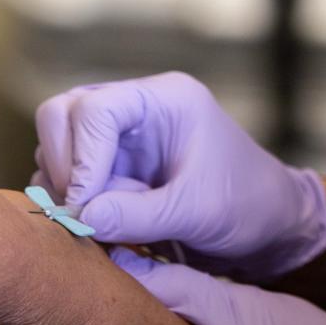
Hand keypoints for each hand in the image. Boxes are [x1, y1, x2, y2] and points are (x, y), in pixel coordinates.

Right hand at [32, 71, 325, 278]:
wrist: (266, 224)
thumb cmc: (246, 205)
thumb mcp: (197, 212)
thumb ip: (138, 214)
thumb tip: (79, 215)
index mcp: (167, 99)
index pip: (96, 109)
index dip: (80, 158)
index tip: (83, 206)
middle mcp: (138, 107)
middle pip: (64, 114)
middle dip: (62, 165)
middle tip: (78, 212)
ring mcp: (122, 134)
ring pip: (58, 142)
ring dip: (64, 186)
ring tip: (101, 221)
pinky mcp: (113, 163)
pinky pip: (67, 172)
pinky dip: (71, 199)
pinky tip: (100, 225)